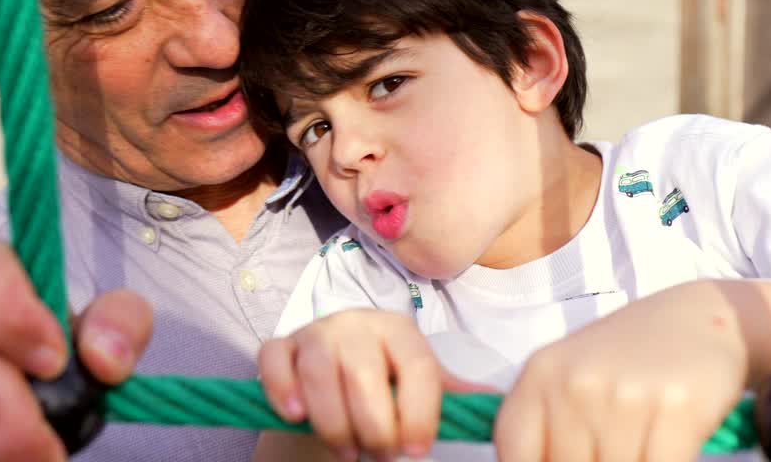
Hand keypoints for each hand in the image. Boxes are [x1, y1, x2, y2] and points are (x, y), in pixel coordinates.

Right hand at [258, 309, 479, 460]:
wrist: (332, 383)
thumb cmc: (384, 387)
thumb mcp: (418, 389)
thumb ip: (449, 396)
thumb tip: (496, 402)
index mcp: (400, 331)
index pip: (417, 368)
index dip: (419, 414)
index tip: (417, 452)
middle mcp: (358, 323)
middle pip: (365, 374)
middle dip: (374, 426)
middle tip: (378, 456)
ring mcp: (315, 332)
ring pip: (320, 371)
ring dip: (332, 421)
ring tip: (346, 451)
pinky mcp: (279, 346)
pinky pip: (275, 361)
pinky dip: (282, 389)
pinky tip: (295, 416)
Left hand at [495, 281, 752, 461]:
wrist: (701, 315)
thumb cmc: (629, 359)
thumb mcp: (571, 378)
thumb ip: (547, 428)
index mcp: (540, 374)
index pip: (515, 455)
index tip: (565, 458)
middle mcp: (577, 383)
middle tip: (611, 446)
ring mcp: (625, 395)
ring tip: (640, 443)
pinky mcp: (677, 409)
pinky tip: (664, 449)